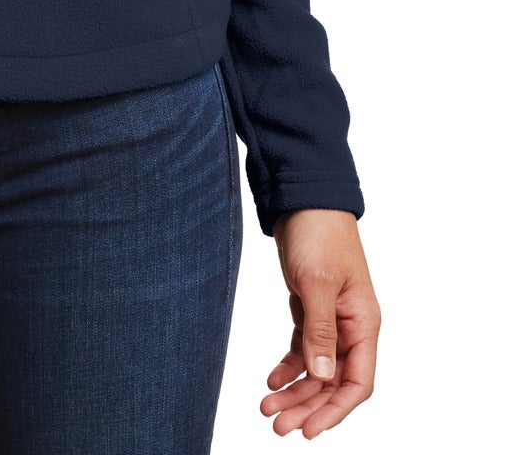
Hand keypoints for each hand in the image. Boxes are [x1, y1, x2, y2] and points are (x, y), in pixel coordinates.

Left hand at [261, 209, 379, 437]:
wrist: (304, 198)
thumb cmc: (320, 234)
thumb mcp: (318, 283)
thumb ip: (320, 331)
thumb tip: (322, 376)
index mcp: (363, 323)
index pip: (358, 382)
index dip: (336, 411)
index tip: (309, 431)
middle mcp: (351, 326)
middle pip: (333, 382)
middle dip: (307, 407)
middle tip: (276, 425)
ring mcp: (331, 318)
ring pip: (316, 369)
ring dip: (295, 391)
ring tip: (267, 408)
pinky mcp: (310, 308)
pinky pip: (303, 349)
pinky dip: (288, 366)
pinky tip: (271, 380)